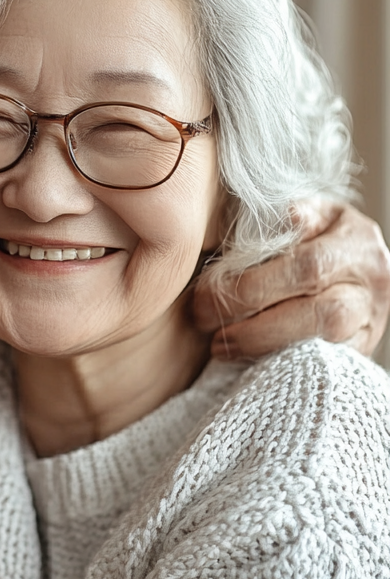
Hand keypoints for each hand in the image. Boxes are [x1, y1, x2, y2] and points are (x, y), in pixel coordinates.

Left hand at [194, 200, 389, 359]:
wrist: (361, 263)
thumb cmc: (322, 234)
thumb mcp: (313, 213)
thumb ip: (295, 215)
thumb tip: (288, 217)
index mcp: (356, 243)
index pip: (305, 267)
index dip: (253, 285)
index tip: (207, 296)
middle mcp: (370, 286)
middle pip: (315, 313)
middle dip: (253, 324)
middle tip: (208, 324)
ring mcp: (369, 323)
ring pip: (322, 345)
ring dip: (263, 348)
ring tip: (221, 346)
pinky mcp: (361, 351)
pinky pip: (322, 365)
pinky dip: (281, 363)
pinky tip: (248, 361)